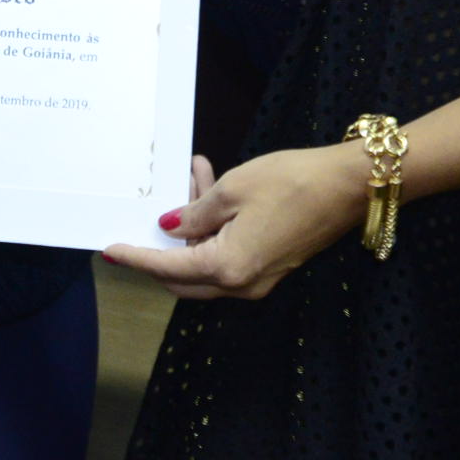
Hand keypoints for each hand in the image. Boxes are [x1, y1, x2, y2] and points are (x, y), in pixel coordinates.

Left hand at [101, 144, 369, 300]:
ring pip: (205, 261)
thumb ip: (195, 215)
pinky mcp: (271, 265)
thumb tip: (170, 229)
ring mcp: (259, 278)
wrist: (350, 186)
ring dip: (193, 225)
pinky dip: (214, 228)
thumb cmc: (290, 183)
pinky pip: (228, 254)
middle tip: (157, 205)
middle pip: (183, 275)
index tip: (109, 250)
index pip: (167, 268)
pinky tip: (212, 187)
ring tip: (195, 175)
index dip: (136, 257)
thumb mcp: (232, 190)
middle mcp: (241, 284)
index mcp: (226, 268)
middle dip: (164, 243)